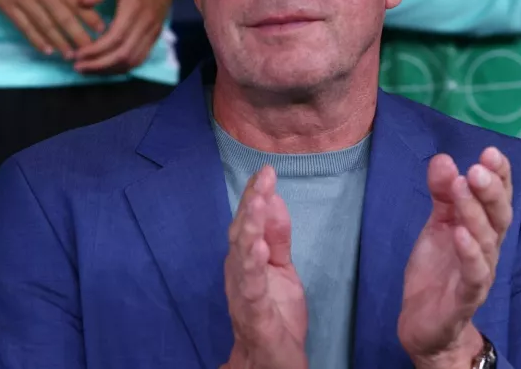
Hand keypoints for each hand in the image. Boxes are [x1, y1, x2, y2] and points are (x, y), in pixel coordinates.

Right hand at [0, 0, 104, 57]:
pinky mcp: (5, 5)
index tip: (101, 28)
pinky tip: (46, 50)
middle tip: (90, 48)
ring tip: (71, 55)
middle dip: (78, 34)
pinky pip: (23, 26)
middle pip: (62, 16)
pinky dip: (35, 39)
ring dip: (59, 42)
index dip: (89, 16)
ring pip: (44, 25)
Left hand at [72, 0, 176, 74]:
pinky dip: (121, 66)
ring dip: (109, 69)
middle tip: (78, 67)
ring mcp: (152, 32)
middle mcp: (146, 23)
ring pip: (132, 60)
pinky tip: (105, 66)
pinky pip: (139, 58)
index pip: (115, 37)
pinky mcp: (154, 37)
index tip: (77, 54)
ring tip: (88, 69)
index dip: (96, 50)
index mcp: (135, 7)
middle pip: (123, 54)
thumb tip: (82, 2)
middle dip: (99, 65)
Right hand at [222, 166, 307, 368]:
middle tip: (263, 179)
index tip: (266, 170)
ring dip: (249, 229)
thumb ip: (277, 236)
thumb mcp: (281, 269)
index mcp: (245, 259)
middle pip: (241, 233)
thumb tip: (272, 198)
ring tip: (257, 205)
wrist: (270, 363)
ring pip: (242, 257)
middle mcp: (238, 273)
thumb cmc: (274, 315)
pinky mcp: (254, 316)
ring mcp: (243, 294)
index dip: (255, 195)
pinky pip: (251, 290)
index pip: (248, 221)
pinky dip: (253, 268)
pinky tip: (259, 249)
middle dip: (251, 204)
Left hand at [398, 148, 512, 368]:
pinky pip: (474, 275)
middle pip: (499, 217)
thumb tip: (444, 159)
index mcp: (483, 230)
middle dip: (492, 190)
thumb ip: (441, 194)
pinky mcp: (466, 299)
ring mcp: (480, 274)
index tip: (492, 151)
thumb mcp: (436, 226)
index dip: (500, 176)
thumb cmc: (437, 271)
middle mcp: (488, 250)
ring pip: (487, 241)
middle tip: (479, 166)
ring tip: (463, 186)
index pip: (498, 199)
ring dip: (475, 212)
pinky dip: (470, 252)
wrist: (423, 323)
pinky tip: (460, 233)